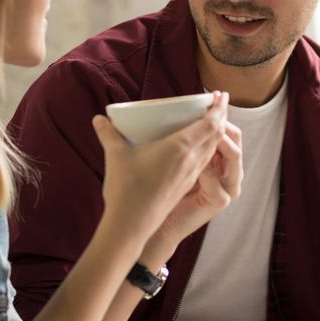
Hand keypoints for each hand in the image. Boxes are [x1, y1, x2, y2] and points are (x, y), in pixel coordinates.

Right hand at [92, 92, 228, 245]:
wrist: (132, 226)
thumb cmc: (126, 190)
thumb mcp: (116, 156)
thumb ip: (109, 134)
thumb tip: (99, 119)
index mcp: (180, 148)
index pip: (211, 124)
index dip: (219, 109)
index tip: (221, 95)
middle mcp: (191, 161)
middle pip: (216, 135)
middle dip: (220, 118)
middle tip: (216, 104)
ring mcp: (190, 176)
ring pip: (212, 150)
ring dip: (215, 135)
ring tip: (210, 122)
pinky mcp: (186, 186)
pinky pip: (204, 163)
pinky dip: (207, 150)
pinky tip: (196, 148)